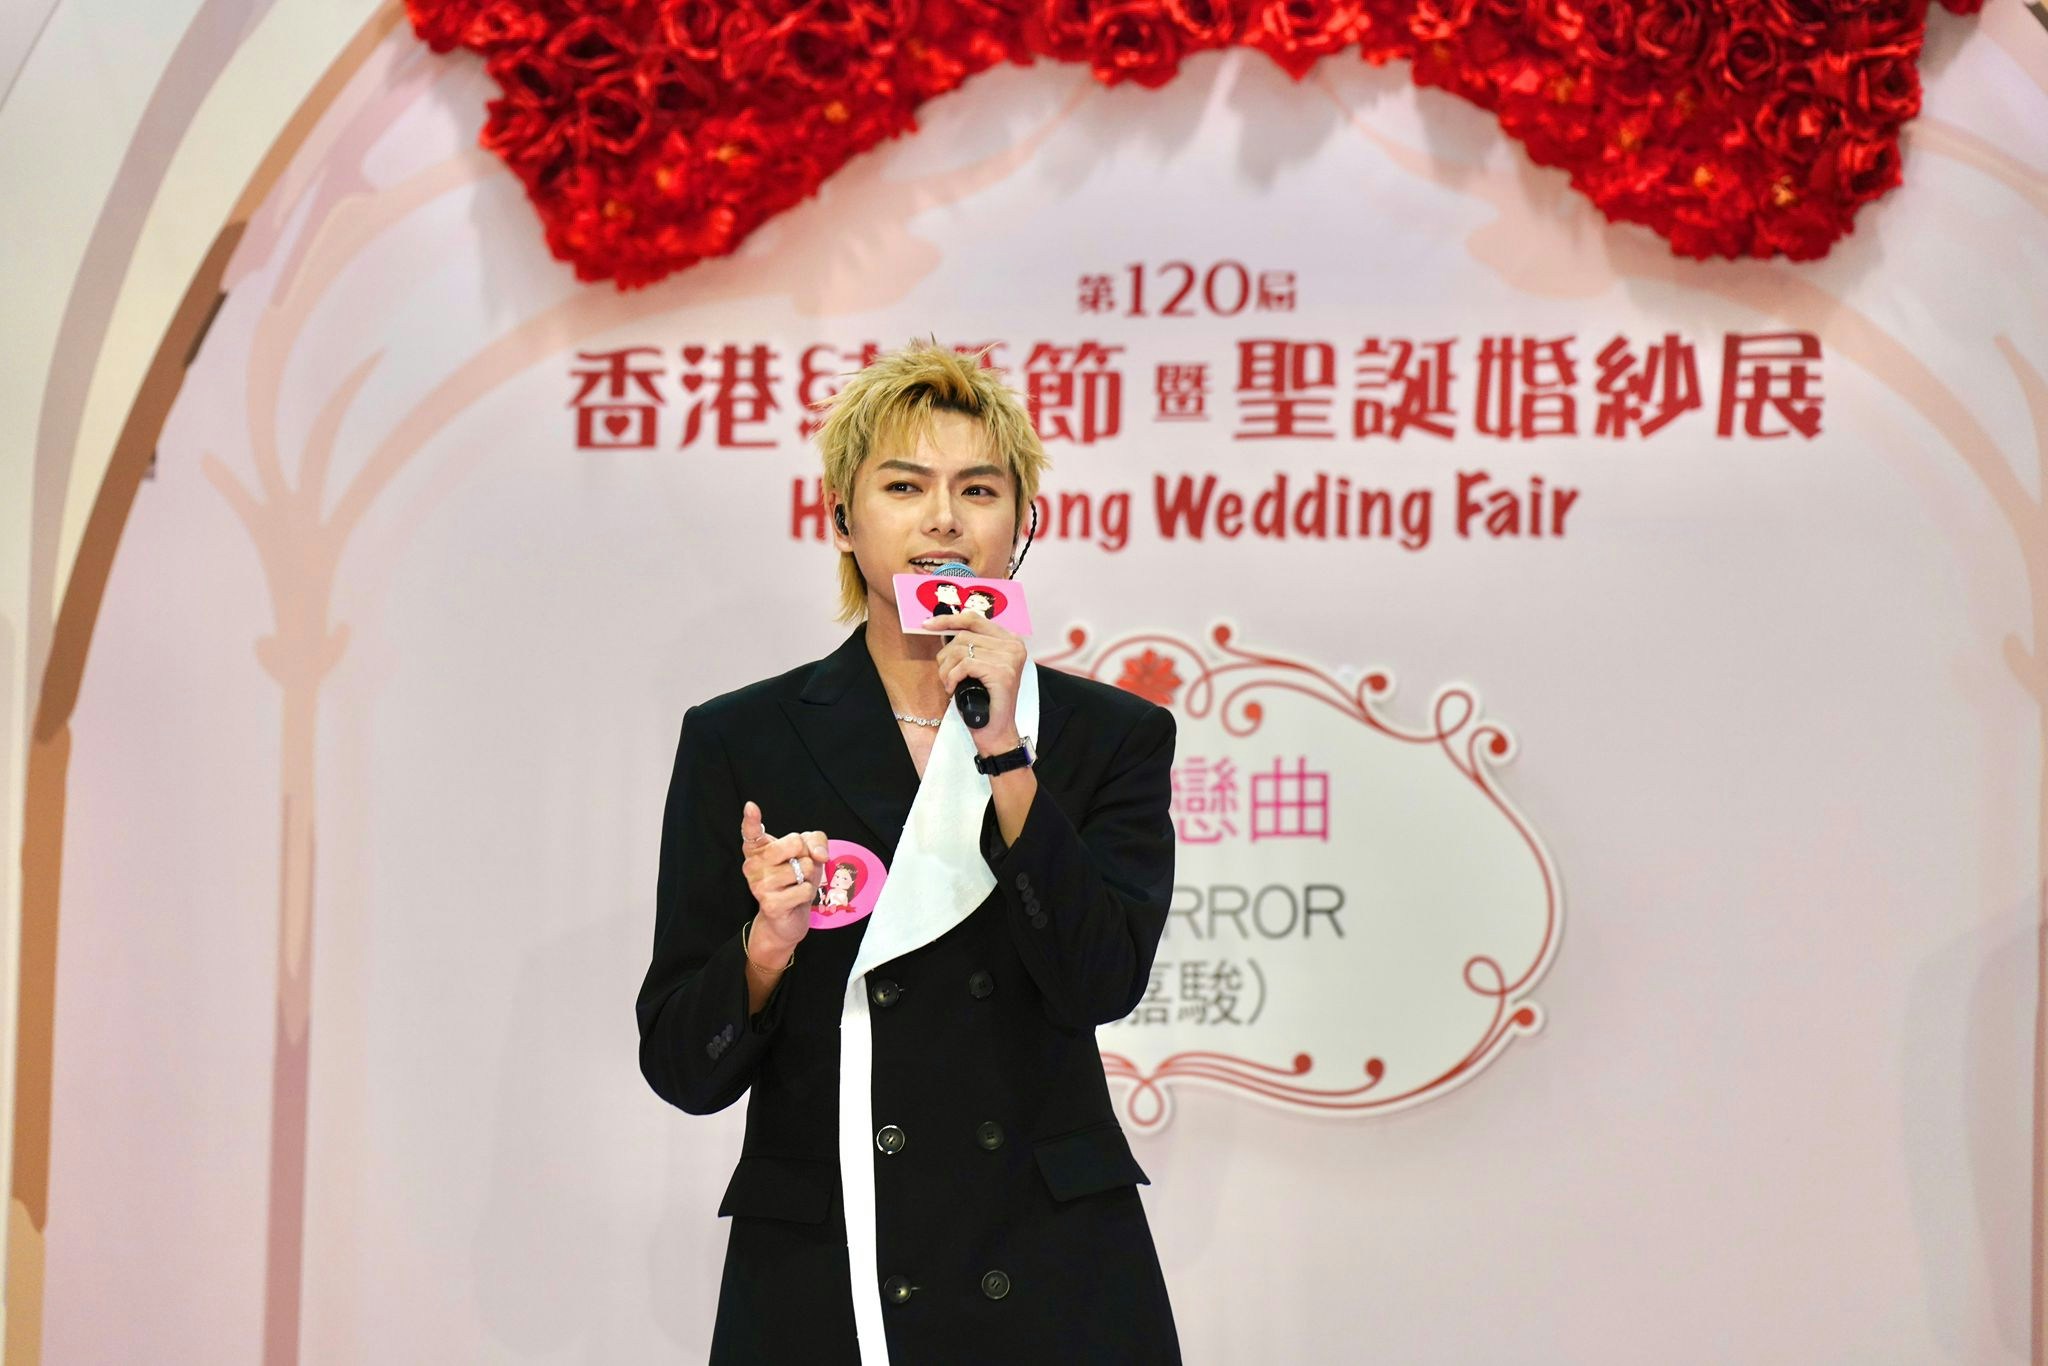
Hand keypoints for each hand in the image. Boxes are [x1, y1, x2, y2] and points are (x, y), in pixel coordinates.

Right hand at [739, 800, 823, 965]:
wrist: (788, 916)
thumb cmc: (796, 878)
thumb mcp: (809, 852)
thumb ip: (816, 841)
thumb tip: (819, 854)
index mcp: (757, 849)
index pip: (751, 831)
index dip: (752, 819)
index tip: (751, 807)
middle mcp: (752, 865)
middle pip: (794, 842)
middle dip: (806, 854)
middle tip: (796, 868)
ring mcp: (759, 885)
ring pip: (804, 867)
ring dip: (808, 877)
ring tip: (795, 885)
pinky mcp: (769, 904)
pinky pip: (805, 889)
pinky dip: (807, 893)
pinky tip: (794, 899)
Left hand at [921, 609, 1028, 752]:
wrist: (995, 731)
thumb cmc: (984, 699)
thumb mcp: (977, 666)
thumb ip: (969, 645)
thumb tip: (940, 626)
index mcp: (1010, 640)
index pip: (974, 618)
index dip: (948, 619)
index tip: (927, 624)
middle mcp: (1013, 646)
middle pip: (964, 636)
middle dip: (946, 656)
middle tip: (944, 674)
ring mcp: (1010, 659)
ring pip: (962, 650)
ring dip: (947, 669)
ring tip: (949, 683)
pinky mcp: (1002, 673)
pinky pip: (965, 665)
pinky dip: (952, 677)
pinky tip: (952, 688)